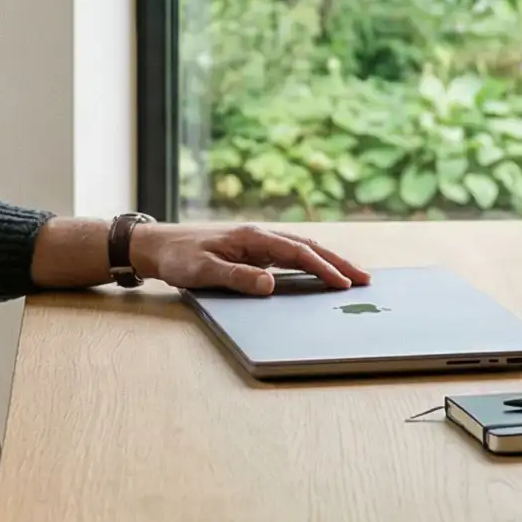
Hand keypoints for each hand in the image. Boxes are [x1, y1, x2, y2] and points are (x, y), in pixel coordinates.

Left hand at [131, 222, 371, 295]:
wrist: (156, 246)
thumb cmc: (178, 258)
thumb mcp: (204, 271)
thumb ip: (237, 278)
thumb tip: (271, 284)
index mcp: (252, 237)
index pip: (297, 251)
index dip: (323, 267)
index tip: (343, 283)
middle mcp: (259, 236)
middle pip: (308, 245)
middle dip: (338, 261)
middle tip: (365, 278)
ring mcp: (258, 242)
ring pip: (302, 248)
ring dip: (329, 260)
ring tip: (353, 276)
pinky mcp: (253, 251)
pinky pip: (290, 255)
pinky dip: (311, 262)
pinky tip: (321, 271)